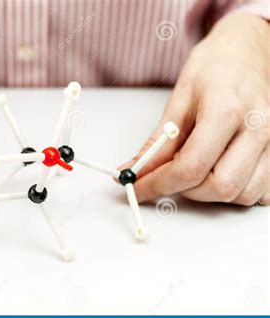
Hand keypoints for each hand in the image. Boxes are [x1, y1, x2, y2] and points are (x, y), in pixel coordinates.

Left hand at [120, 13, 268, 205]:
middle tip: (168, 175)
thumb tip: (136, 169)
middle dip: (186, 190)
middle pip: (220, 187)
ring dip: (210, 193)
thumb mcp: (179, 98)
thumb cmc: (217, 66)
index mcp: (227, 111)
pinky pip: (261, 191)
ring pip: (242, 194)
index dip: (158, 183)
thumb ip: (159, 142)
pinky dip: (236, 191)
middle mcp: (257, 129)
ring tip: (195, 169)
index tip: (138, 187)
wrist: (250, 47)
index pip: (191, 166)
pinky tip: (219, 172)